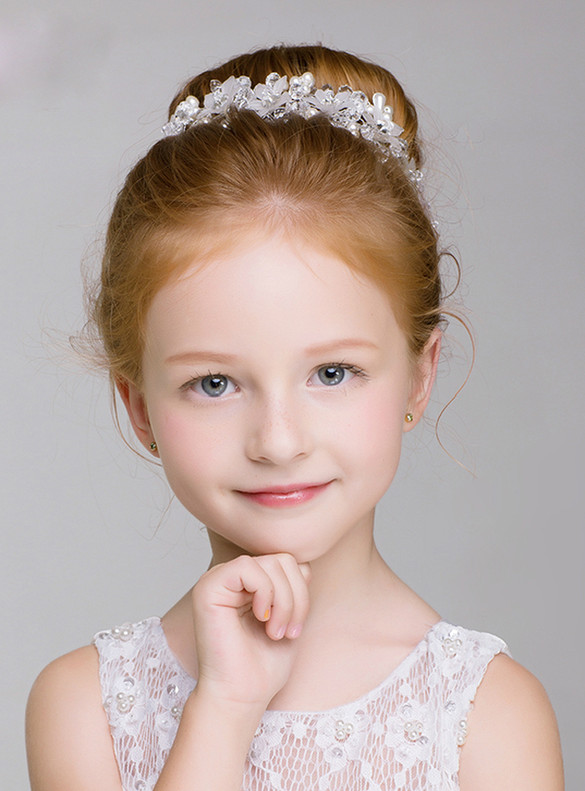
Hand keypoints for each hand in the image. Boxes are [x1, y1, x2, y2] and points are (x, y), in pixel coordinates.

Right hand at [191, 553, 310, 709]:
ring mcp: (217, 580)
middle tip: (289, 631)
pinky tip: (261, 619)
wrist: (241, 696)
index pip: (287, 562)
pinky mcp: (208, 588)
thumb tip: (303, 563)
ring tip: (276, 631)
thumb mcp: (290, 619)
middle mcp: (230, 578)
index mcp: (247, 584)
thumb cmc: (263, 666)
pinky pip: (247, 567)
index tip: (296, 628)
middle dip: (296, 597)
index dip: (301, 591)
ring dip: (284, 601)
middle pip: (282, 559)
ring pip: (270, 563)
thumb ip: (294, 589)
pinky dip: (265, 593)